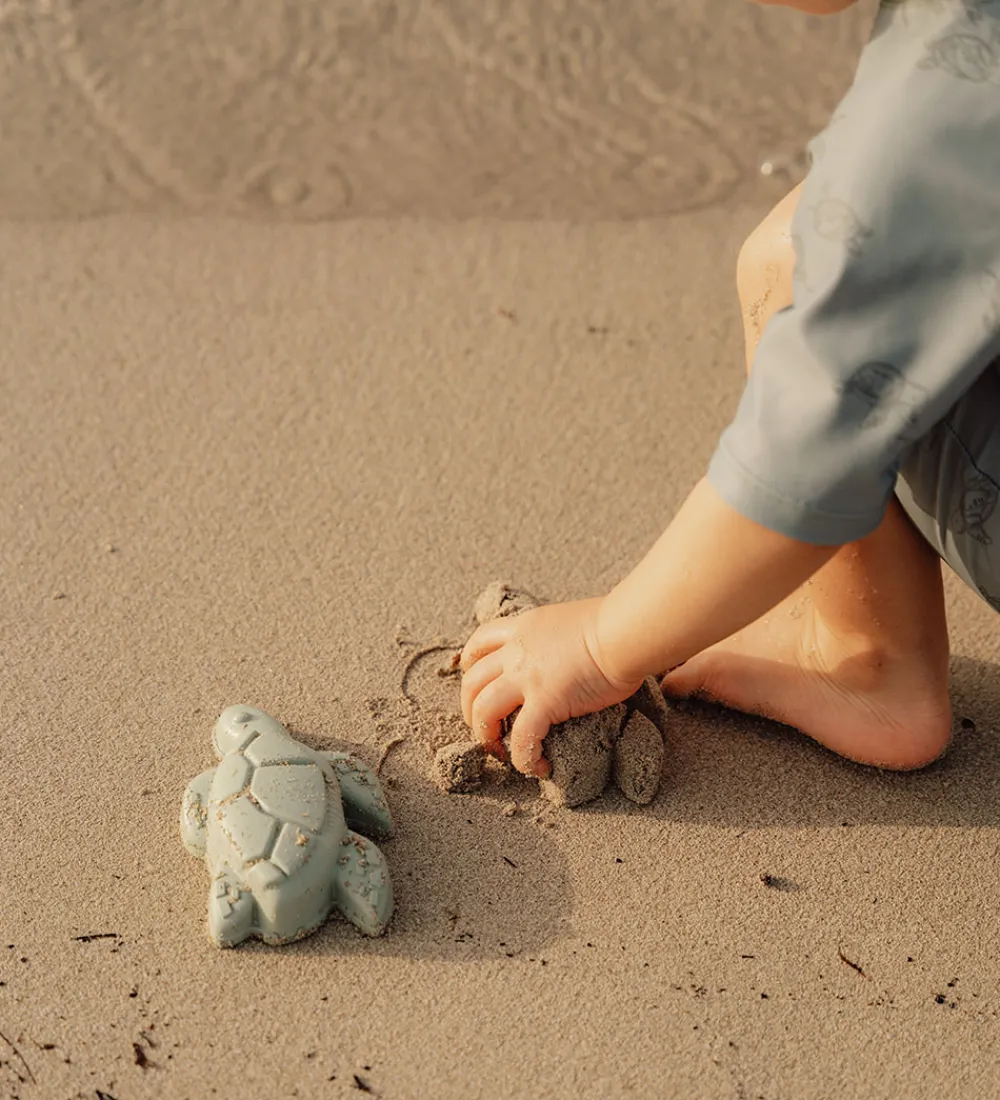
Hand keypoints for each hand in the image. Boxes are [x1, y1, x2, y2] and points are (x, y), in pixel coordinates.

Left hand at [459, 598, 643, 777]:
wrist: (625, 631)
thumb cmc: (615, 625)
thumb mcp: (572, 622)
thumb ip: (560, 638)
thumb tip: (573, 652)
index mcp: (525, 627)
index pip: (481, 642)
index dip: (470, 665)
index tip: (475, 681)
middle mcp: (517, 650)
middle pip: (472, 681)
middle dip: (470, 709)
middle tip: (485, 729)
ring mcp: (526, 676)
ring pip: (484, 711)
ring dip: (486, 736)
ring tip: (500, 753)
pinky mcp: (545, 701)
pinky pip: (523, 738)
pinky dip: (524, 758)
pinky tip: (539, 767)